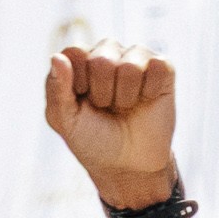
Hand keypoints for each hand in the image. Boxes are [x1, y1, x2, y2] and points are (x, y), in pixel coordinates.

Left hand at [44, 41, 177, 210]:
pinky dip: (149, 92)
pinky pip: (157, 66)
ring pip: (130, 65)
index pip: (75, 53)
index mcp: (79, 60)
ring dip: (125, 97)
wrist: (129, 165)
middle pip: (101, 59)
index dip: (78, 83)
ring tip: (124, 107)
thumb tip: (57, 57)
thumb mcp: (66, 121)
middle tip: (106, 108)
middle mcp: (107, 52)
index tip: (82, 103)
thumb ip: (57, 90)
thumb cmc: (93, 140)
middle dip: (102, 94)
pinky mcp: (161, 67)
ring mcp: (135, 57)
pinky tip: (145, 101)